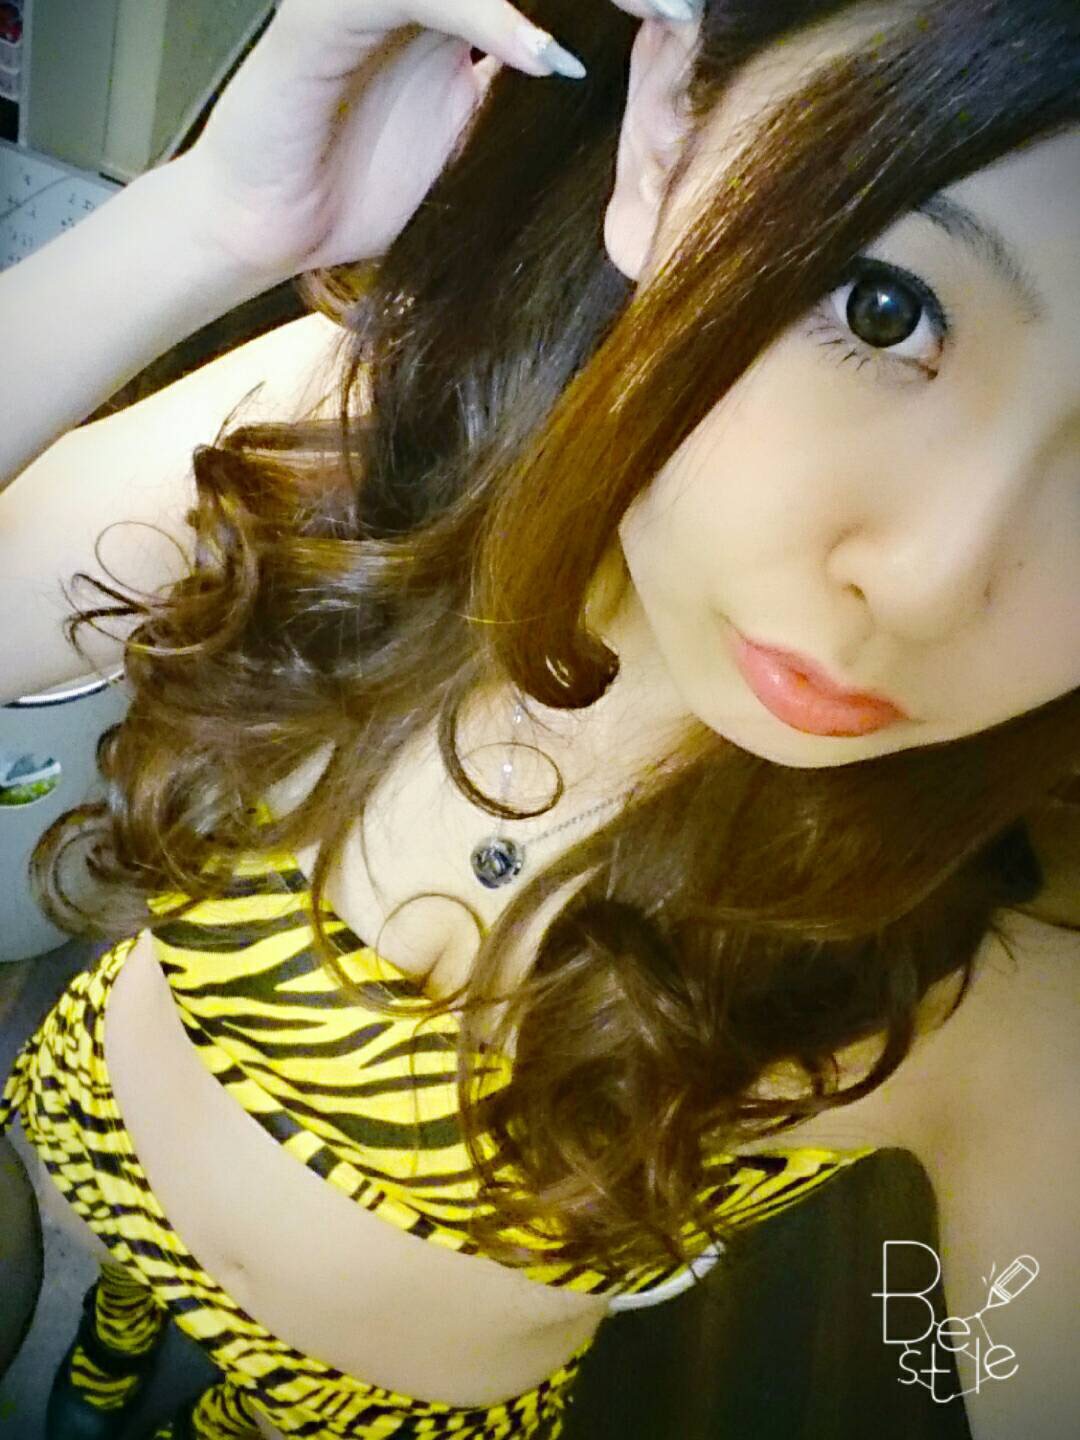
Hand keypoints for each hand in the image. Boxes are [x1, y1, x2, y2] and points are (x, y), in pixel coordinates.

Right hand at [173, 0, 666, 283]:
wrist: (262, 228)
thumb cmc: (354, 189)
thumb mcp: (465, 143)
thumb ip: (515, 99)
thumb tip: (595, 86)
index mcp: (451, 5)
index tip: (689, 19)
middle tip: (684, 6)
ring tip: (652, 12)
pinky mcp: (324, 15)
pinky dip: (487, 16)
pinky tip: (542, 55)